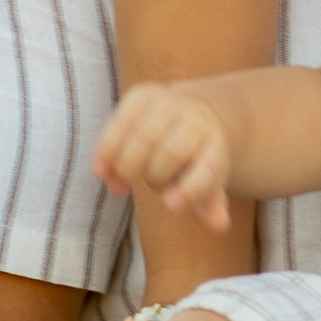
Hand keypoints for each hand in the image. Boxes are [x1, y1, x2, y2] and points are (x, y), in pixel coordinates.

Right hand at [95, 82, 236, 231]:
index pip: (207, 169)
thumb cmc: (195, 157)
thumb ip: (209, 202)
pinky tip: (100, 170)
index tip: (171, 207)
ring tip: (116, 187)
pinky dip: (107, 148)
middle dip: (150, 177)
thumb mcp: (207, 179)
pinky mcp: (144, 95)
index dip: (190, 189)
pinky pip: (121, 122)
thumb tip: (220, 225)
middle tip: (139, 193)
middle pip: (171, 153)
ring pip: (143, 137)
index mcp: (215, 146)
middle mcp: (196, 121)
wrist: (191, 112)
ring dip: (124, 166)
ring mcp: (170, 104)